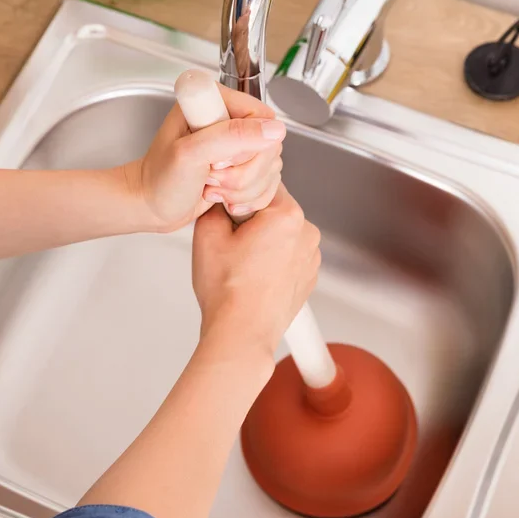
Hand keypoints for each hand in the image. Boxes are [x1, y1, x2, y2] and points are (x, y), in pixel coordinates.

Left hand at [126, 84, 285, 232]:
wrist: (151, 206)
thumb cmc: (160, 180)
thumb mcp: (191, 154)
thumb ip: (231, 136)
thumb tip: (274, 130)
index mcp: (215, 102)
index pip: (263, 118)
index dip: (248, 147)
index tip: (219, 160)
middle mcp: (229, 119)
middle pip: (269, 146)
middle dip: (243, 174)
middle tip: (211, 177)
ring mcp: (238, 145)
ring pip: (270, 168)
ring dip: (243, 189)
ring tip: (211, 187)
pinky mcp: (243, 167)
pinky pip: (268, 182)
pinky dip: (248, 198)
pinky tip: (222, 197)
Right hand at [192, 185, 320, 357]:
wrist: (241, 334)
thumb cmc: (228, 292)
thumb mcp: (207, 234)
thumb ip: (215, 203)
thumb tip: (221, 196)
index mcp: (287, 215)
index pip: (262, 183)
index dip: (238, 196)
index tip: (227, 213)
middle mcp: (307, 233)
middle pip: (274, 209)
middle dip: (251, 220)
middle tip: (230, 243)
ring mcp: (311, 257)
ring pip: (281, 233)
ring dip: (263, 241)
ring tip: (241, 265)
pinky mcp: (308, 277)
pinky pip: (288, 256)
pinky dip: (272, 261)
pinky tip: (253, 277)